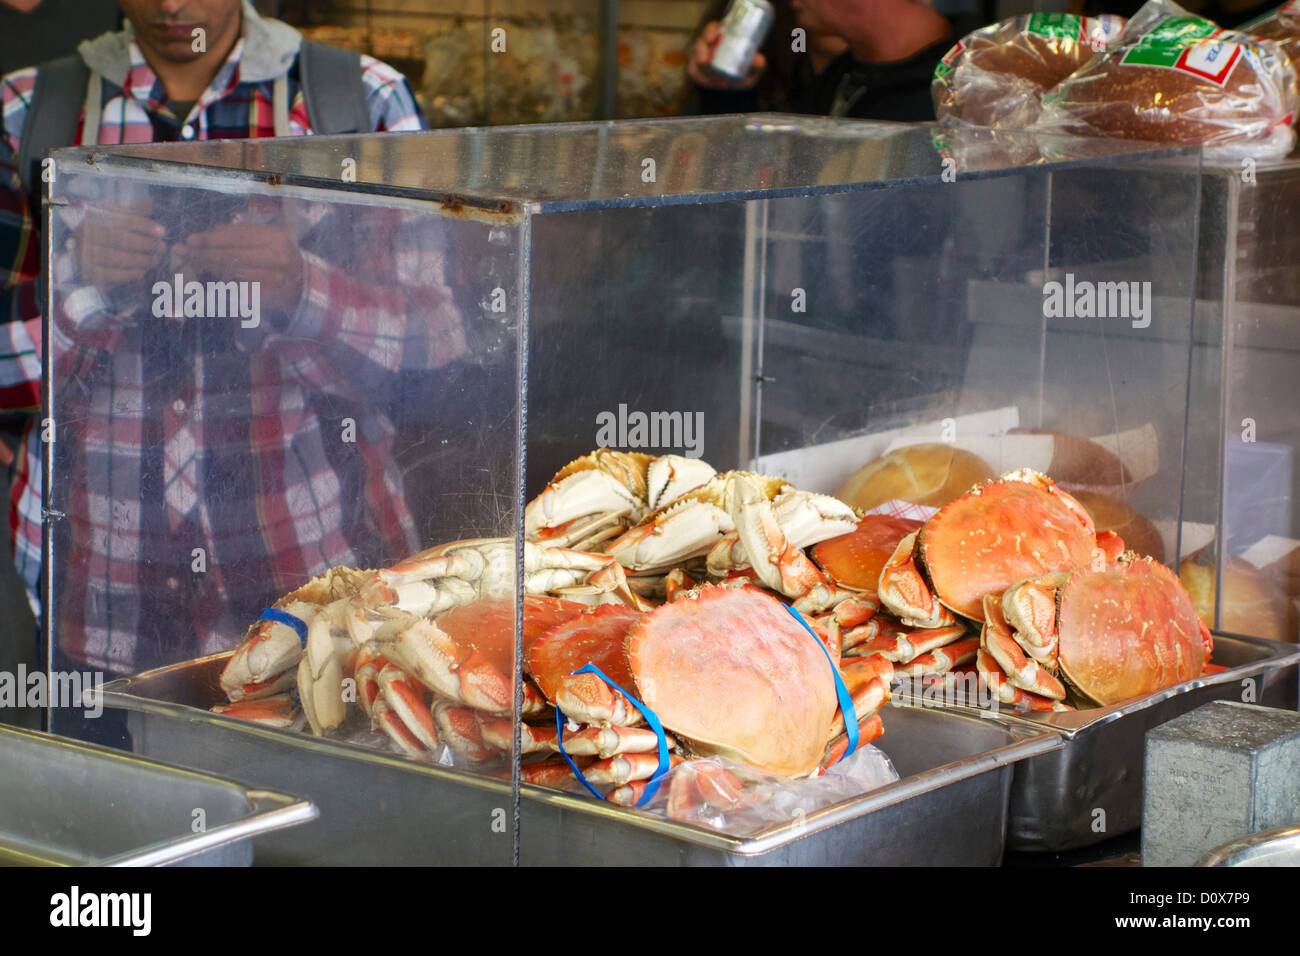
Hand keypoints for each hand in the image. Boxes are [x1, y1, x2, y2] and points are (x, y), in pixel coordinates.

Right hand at [77, 205, 165, 288]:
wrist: (80, 251)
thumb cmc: (105, 230)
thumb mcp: (116, 216)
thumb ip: (133, 211)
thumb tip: (150, 202)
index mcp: (95, 215)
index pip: (122, 219)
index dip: (144, 225)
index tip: (162, 232)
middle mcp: (87, 232)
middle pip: (121, 239)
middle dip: (146, 245)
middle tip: (161, 248)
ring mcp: (85, 253)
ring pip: (118, 258)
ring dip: (141, 261)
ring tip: (154, 260)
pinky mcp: (88, 271)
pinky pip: (112, 275)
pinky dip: (130, 274)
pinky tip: (141, 271)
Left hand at [174, 224, 304, 315]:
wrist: (300, 282)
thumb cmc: (275, 254)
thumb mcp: (262, 237)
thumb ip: (237, 234)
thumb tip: (205, 236)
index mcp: (275, 237)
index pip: (236, 237)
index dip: (211, 239)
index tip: (190, 240)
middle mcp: (277, 257)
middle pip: (232, 255)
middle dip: (205, 253)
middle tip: (182, 252)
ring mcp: (274, 278)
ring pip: (232, 272)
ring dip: (209, 267)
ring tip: (193, 261)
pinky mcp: (268, 295)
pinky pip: (238, 287)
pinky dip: (221, 280)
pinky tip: (211, 274)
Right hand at [687, 20, 767, 90]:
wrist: (733, 88)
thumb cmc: (742, 73)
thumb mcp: (752, 69)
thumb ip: (756, 64)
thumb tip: (759, 59)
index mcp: (723, 37)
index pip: (713, 28)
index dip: (710, 31)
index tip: (712, 39)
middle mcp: (709, 43)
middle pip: (701, 42)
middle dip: (702, 52)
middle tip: (706, 62)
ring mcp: (700, 55)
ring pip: (696, 58)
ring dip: (705, 70)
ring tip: (717, 80)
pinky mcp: (694, 67)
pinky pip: (693, 71)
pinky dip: (702, 78)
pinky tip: (711, 83)